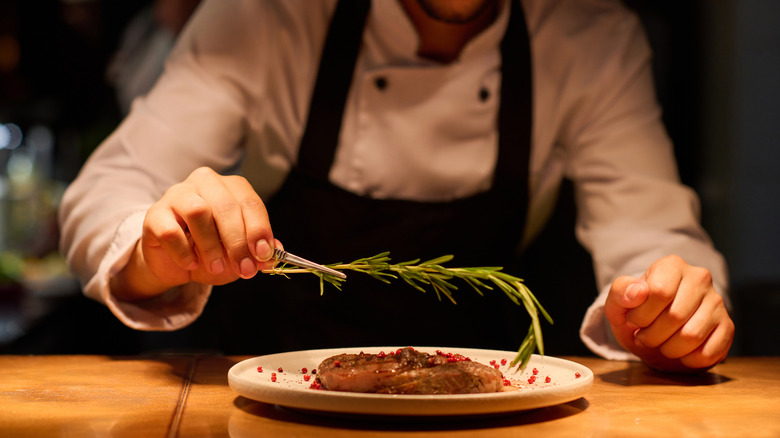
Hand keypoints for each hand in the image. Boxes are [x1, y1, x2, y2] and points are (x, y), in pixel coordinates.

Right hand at [112, 167, 279, 300]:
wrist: (175, 263)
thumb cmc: (211, 251)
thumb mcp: (240, 253)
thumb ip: (258, 251)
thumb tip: (273, 254)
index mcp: (231, 187)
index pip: (249, 202)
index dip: (259, 229)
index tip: (263, 255)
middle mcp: (205, 183)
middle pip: (226, 206)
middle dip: (238, 242)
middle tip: (244, 269)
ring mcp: (177, 194)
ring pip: (198, 212)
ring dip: (211, 246)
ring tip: (217, 267)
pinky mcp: (155, 214)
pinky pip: (171, 231)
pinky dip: (184, 252)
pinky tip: (191, 263)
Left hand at [605, 255, 733, 372]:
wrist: (655, 333)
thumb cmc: (636, 314)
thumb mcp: (618, 304)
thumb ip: (620, 292)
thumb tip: (638, 291)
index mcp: (671, 265)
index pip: (659, 292)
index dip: (642, 315)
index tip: (634, 321)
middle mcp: (699, 278)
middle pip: (675, 316)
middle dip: (652, 336)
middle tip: (645, 337)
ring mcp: (717, 301)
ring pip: (692, 336)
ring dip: (669, 349)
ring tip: (661, 344)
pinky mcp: (727, 325)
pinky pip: (710, 352)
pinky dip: (689, 360)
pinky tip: (680, 353)